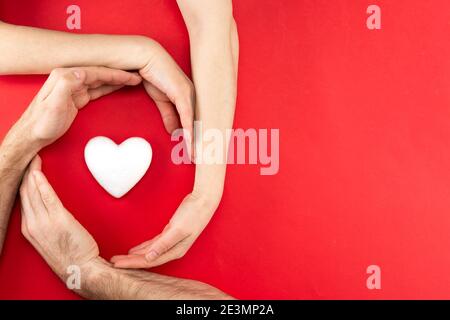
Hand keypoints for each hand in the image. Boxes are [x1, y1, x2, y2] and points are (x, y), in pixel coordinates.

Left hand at [18, 67, 140, 149]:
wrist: (33, 135)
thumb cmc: (42, 122)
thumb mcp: (54, 103)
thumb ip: (67, 84)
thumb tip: (83, 72)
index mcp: (65, 76)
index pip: (96, 71)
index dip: (115, 73)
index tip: (131, 76)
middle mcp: (69, 79)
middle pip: (100, 74)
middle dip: (120, 75)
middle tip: (137, 77)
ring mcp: (73, 88)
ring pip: (100, 81)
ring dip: (116, 80)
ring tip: (133, 80)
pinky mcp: (77, 98)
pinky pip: (97, 90)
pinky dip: (109, 87)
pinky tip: (118, 87)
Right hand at [19, 156, 99, 277]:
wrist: (79, 268)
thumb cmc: (69, 253)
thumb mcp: (49, 238)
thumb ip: (45, 222)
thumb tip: (47, 208)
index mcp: (28, 229)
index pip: (22, 199)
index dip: (23, 182)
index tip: (26, 169)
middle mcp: (32, 224)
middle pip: (24, 192)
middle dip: (25, 173)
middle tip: (29, 156)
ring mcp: (44, 222)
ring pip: (33, 192)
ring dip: (32, 173)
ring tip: (34, 158)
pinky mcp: (58, 219)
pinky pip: (47, 197)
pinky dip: (42, 183)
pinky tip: (38, 172)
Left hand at [111, 193, 217, 267]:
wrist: (204, 202)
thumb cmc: (194, 214)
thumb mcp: (178, 230)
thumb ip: (163, 244)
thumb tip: (150, 257)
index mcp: (174, 251)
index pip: (148, 261)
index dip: (132, 263)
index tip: (118, 264)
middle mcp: (172, 249)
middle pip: (147, 258)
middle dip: (130, 261)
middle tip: (113, 261)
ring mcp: (170, 242)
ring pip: (149, 252)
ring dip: (134, 255)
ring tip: (120, 257)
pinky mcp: (169, 234)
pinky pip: (152, 244)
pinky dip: (142, 247)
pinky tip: (134, 250)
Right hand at [137, 40, 194, 155]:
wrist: (147, 58)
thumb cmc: (154, 76)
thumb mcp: (161, 101)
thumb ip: (168, 116)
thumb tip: (173, 132)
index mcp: (190, 98)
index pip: (196, 122)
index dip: (196, 138)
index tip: (196, 152)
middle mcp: (194, 96)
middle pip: (199, 124)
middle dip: (200, 143)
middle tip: (201, 160)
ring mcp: (190, 94)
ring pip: (195, 123)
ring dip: (194, 141)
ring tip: (195, 156)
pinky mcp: (182, 93)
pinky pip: (187, 116)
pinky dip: (187, 130)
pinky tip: (188, 141)